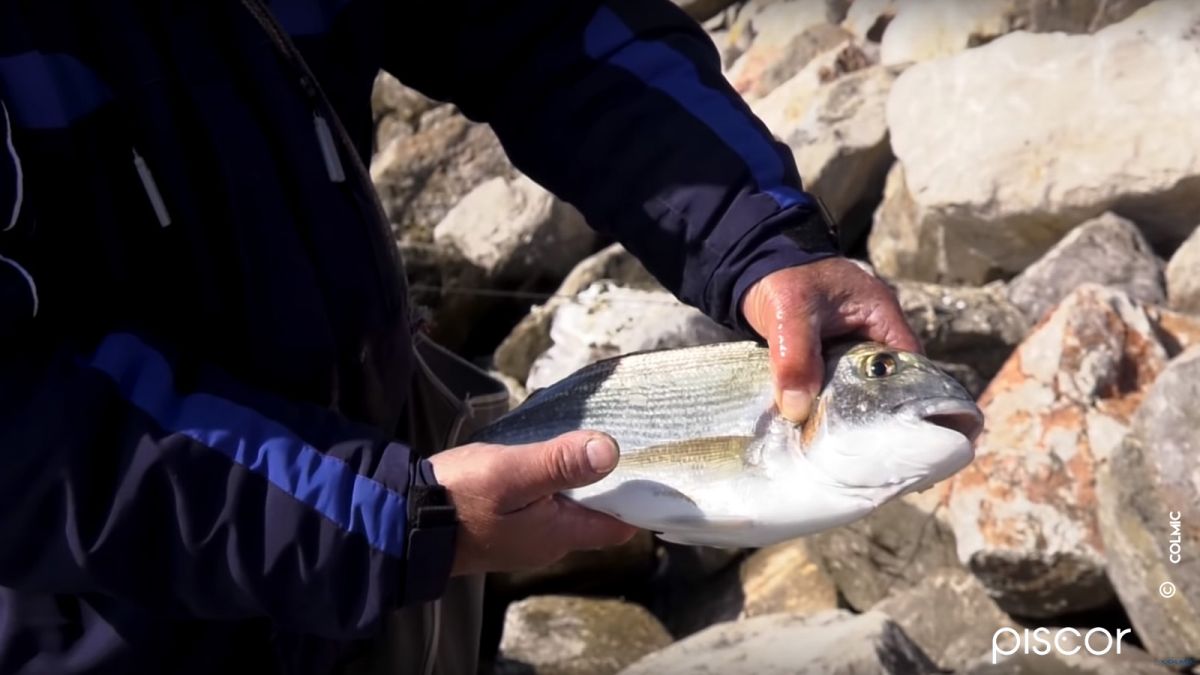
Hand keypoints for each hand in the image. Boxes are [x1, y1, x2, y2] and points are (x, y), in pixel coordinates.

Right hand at [428, 431, 637, 576]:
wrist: (401, 520)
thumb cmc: (459, 497)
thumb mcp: (512, 472)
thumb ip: (560, 462)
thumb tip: (611, 451)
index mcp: (559, 533)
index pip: (619, 525)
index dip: (638, 497)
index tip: (650, 462)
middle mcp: (548, 542)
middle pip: (596, 513)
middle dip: (610, 481)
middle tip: (623, 438)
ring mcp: (524, 536)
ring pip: (568, 505)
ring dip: (579, 478)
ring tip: (590, 437)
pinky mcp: (504, 525)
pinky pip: (541, 502)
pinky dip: (552, 481)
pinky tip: (548, 453)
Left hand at [741, 257, 921, 423]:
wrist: (752, 266)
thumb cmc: (783, 279)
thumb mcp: (790, 313)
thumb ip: (796, 358)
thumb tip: (797, 408)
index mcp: (880, 314)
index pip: (910, 363)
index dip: (905, 396)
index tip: (889, 428)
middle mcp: (872, 333)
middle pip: (884, 381)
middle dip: (869, 410)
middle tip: (855, 443)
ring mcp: (849, 347)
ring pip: (855, 387)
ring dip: (842, 409)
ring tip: (832, 441)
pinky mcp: (826, 358)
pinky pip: (831, 386)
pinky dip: (822, 402)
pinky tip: (811, 424)